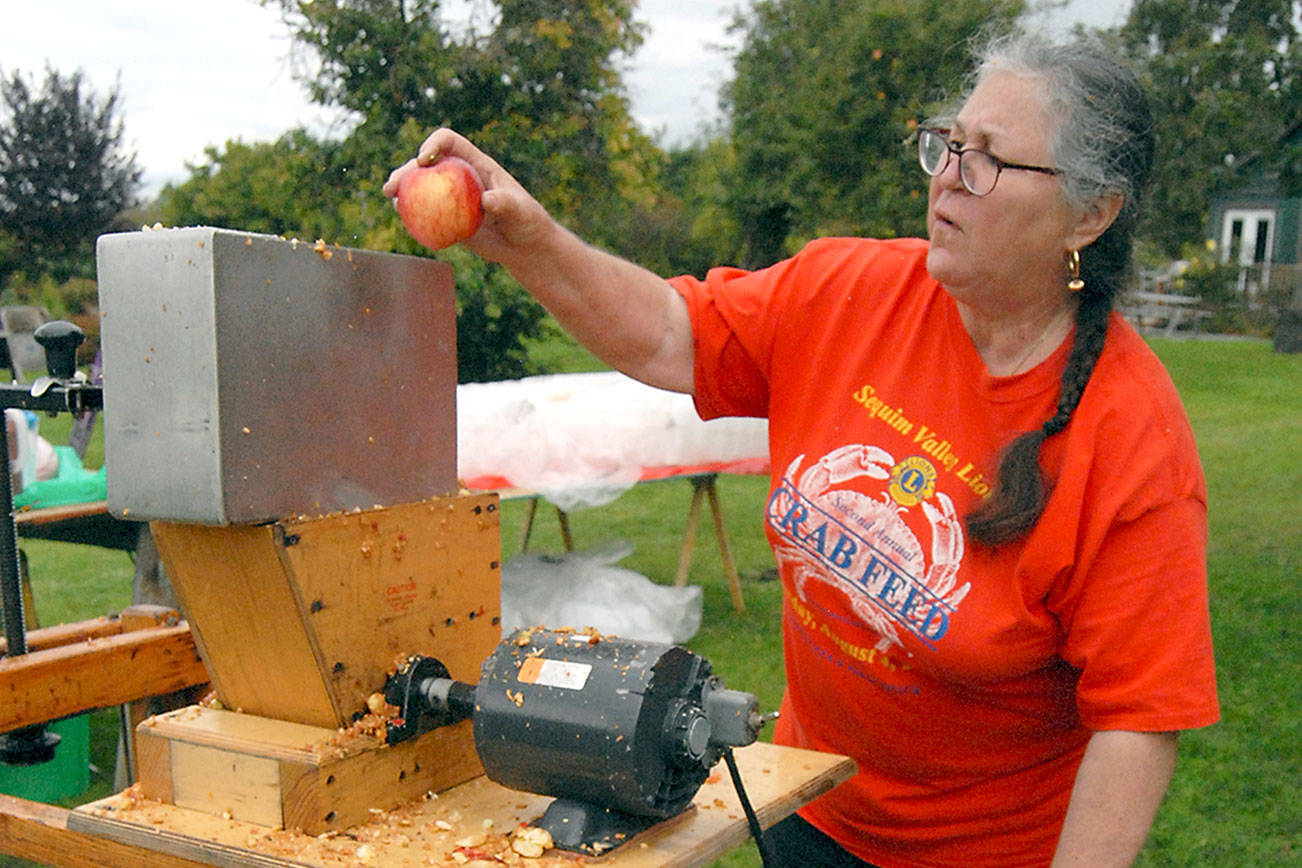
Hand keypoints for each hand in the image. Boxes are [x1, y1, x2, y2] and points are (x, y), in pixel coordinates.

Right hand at [383, 129, 555, 265]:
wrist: (524, 245)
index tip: (424, 160)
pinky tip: (402, 218)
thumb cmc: (527, 221)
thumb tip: (486, 201)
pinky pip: (425, 213)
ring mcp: (451, 198)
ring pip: (421, 188)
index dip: (433, 144)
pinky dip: (411, 214)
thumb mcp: (520, 210)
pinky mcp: (447, 218)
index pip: (449, 142)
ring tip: (391, 197)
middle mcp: (459, 177)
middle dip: (407, 170)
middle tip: (394, 185)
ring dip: (402, 190)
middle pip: (427, 165)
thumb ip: (505, 203)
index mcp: (475, 163)